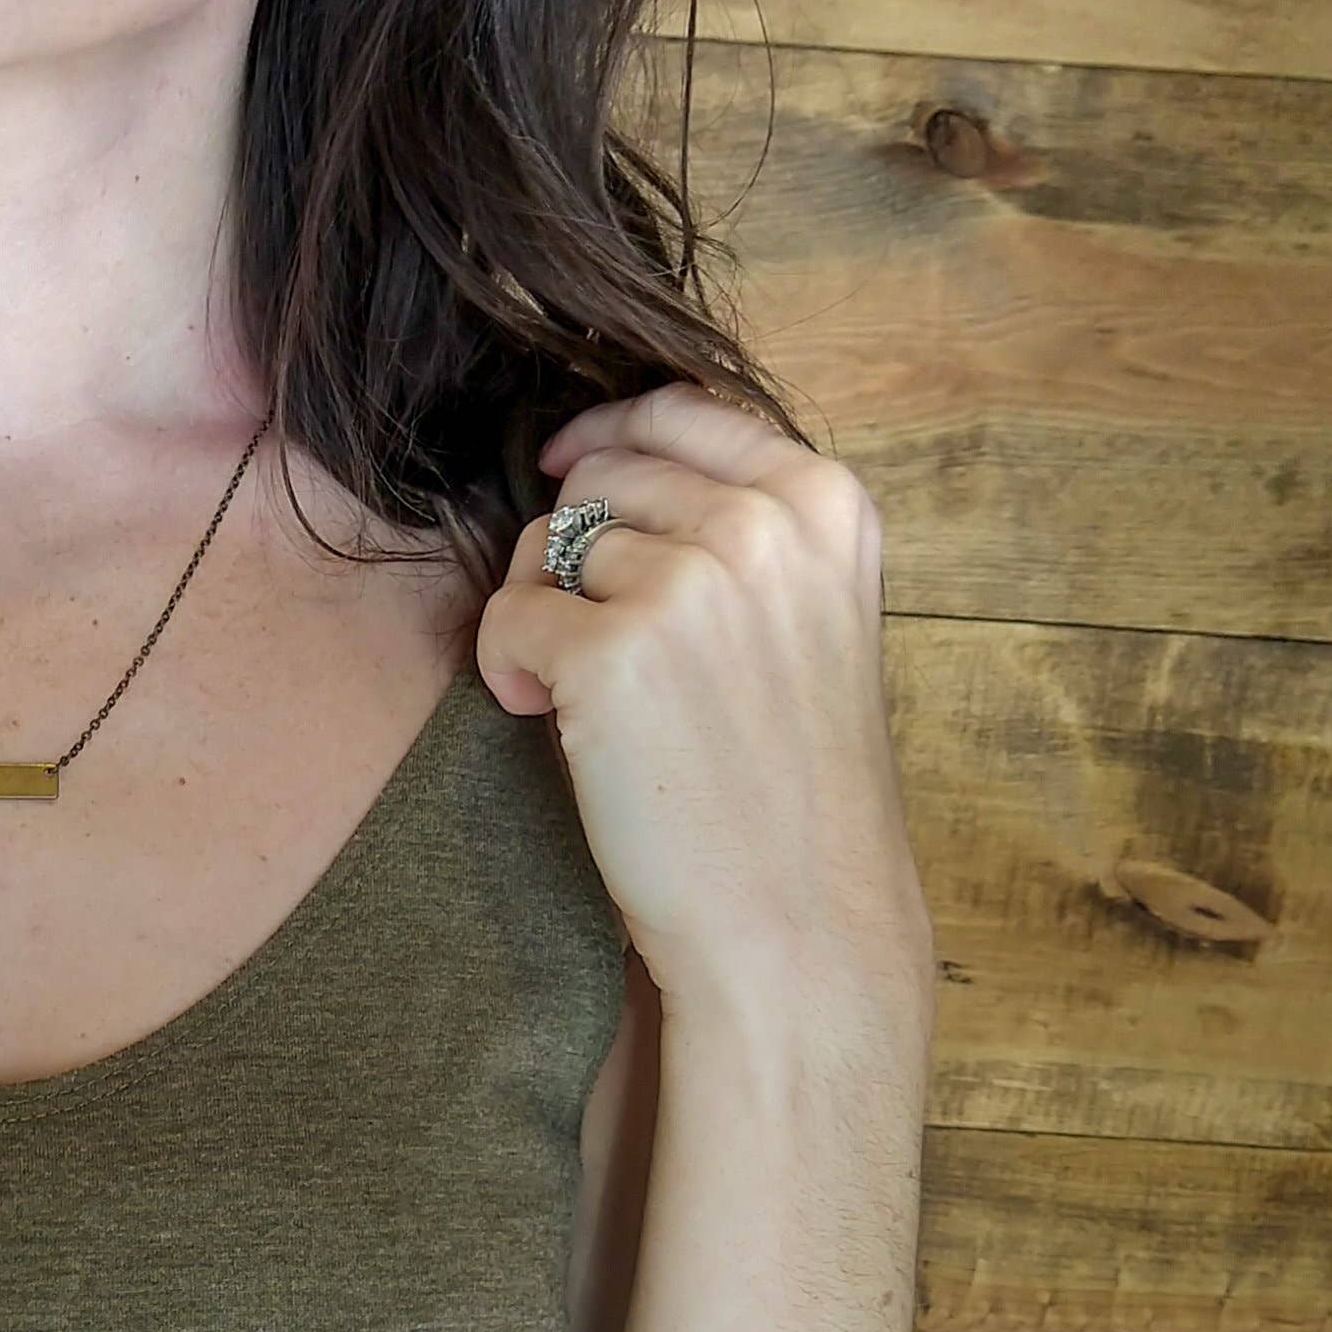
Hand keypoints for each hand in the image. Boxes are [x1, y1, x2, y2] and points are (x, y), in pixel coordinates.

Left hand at [477, 381, 934, 1018]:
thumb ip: (744, 534)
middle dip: (572, 551)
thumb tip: (608, 467)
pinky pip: (506, 616)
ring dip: (541, 616)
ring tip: (585, 698)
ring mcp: (688, 582)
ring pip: (546, 544)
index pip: (682, 411)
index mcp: (826, 503)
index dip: (604, 434)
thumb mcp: (813, 619)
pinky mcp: (608, 651)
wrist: (797, 919)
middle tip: (593, 640)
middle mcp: (763, 524)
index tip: (565, 465)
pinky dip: (505, 668)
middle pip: (601, 478)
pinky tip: (547, 718)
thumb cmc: (790, 785)